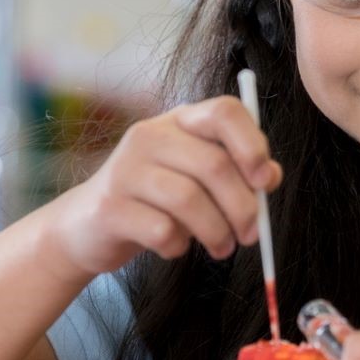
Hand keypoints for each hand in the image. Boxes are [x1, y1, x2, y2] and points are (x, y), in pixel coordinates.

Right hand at [42, 96, 281, 277]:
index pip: (224, 111)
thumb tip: (271, 176)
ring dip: (217, 233)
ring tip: (221, 248)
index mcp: (179, 122)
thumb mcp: (197, 179)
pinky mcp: (110, 207)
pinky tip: (175, 247)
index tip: (265, 181)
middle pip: (214, 165)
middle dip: (243, 208)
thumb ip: (237, 173)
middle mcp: (150, 136)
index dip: (252, 144)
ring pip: (189, 200)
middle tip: (252, 235)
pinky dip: (179, 246)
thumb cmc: (155, 201)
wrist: (88, 226)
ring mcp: (126, 169)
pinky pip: (162, 230)